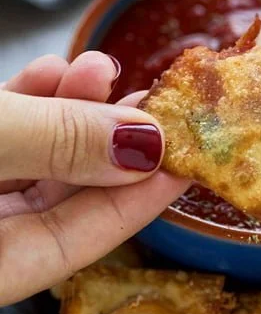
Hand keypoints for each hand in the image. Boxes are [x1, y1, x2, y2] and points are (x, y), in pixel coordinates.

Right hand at [0, 53, 188, 305]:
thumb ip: (51, 142)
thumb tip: (142, 142)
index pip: (76, 243)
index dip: (138, 200)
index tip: (189, 160)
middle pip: (57, 201)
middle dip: (112, 145)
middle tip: (159, 105)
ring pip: (30, 161)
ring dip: (70, 110)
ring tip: (100, 70)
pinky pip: (1, 135)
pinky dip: (27, 101)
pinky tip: (54, 71)